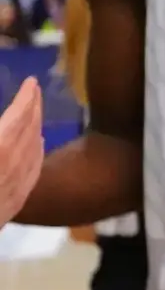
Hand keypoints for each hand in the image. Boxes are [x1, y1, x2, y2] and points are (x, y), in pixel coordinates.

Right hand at [0, 78, 43, 226]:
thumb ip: (0, 132)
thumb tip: (6, 125)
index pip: (17, 116)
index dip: (25, 98)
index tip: (31, 82)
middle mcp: (10, 166)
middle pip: (29, 132)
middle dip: (34, 109)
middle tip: (34, 93)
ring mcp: (13, 188)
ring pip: (34, 153)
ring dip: (36, 130)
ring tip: (35, 117)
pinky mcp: (12, 206)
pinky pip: (32, 174)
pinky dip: (37, 156)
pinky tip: (36, 150)